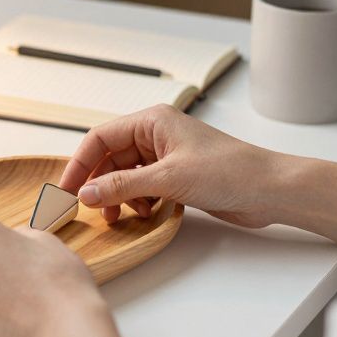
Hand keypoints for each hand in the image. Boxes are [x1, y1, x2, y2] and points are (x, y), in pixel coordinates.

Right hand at [59, 104, 281, 228]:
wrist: (270, 190)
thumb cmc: (231, 171)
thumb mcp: (169, 178)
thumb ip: (123, 186)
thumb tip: (86, 193)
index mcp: (153, 121)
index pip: (100, 138)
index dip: (80, 163)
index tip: (66, 189)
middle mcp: (157, 135)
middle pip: (110, 158)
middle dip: (100, 184)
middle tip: (90, 209)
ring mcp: (166, 157)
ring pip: (125, 175)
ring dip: (119, 196)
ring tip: (123, 215)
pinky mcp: (176, 177)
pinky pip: (142, 187)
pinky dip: (137, 201)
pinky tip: (146, 213)